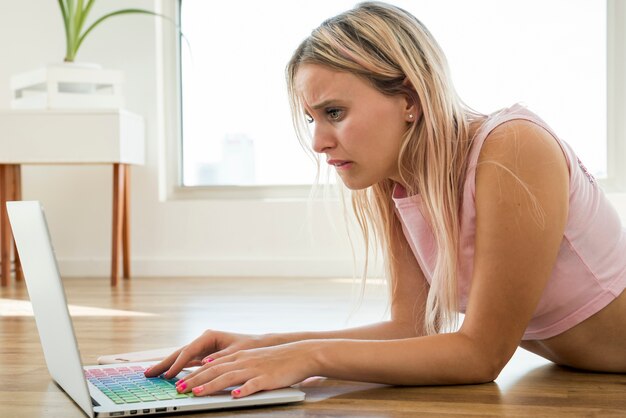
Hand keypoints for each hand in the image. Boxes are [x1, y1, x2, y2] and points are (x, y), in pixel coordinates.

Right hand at [144, 330, 267, 379]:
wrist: (258, 345)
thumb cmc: (249, 346)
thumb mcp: (236, 352)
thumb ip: (220, 357)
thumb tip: (204, 362)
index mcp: (209, 336)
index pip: (188, 351)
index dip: (177, 364)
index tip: (168, 375)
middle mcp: (203, 340)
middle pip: (180, 353)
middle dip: (164, 363)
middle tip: (148, 373)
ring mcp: (202, 348)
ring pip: (181, 358)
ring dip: (167, 366)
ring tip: (152, 374)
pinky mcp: (204, 355)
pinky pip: (187, 363)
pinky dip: (177, 369)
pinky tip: (168, 376)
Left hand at [173, 341, 319, 397]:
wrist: (299, 355)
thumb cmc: (275, 359)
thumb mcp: (251, 357)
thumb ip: (233, 363)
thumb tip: (212, 368)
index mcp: (239, 356)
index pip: (211, 364)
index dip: (194, 373)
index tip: (179, 381)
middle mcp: (243, 361)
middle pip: (215, 370)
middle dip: (195, 380)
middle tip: (179, 388)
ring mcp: (254, 369)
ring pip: (229, 377)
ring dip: (211, 385)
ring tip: (197, 393)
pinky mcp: (267, 378)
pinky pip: (253, 385)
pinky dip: (243, 390)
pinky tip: (234, 395)